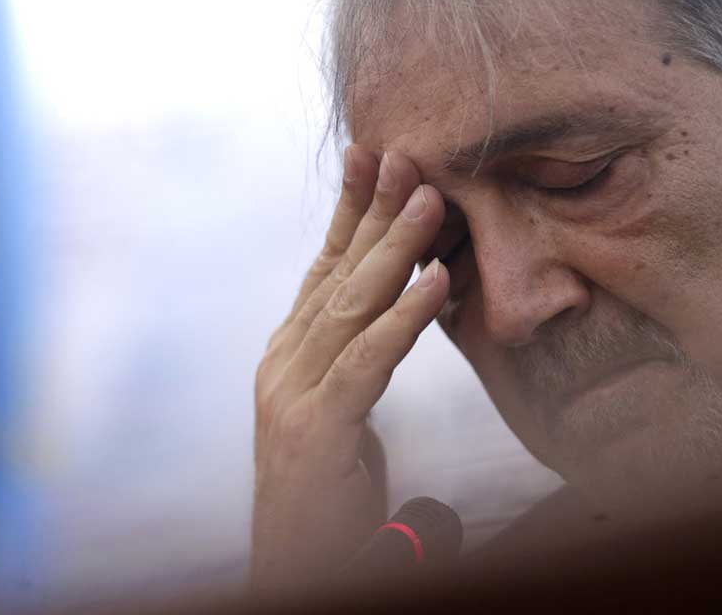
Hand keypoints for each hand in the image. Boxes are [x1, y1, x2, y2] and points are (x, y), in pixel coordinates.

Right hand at [251, 147, 448, 589]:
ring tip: (432, 198)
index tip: (373, 158)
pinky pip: (368, 360)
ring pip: (352, 305)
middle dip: (374, 211)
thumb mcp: (342, 414)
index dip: (350, 212)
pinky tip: (437, 281)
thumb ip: (361, 361)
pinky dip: (405, 317)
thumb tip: (415, 304)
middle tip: (406, 154)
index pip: (324, 268)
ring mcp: (292, 394)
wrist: (292, 568)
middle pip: (337, 272)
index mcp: (289, 354)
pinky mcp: (316, 430)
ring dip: (395, 248)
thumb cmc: (327, 496)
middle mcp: (284, 362)